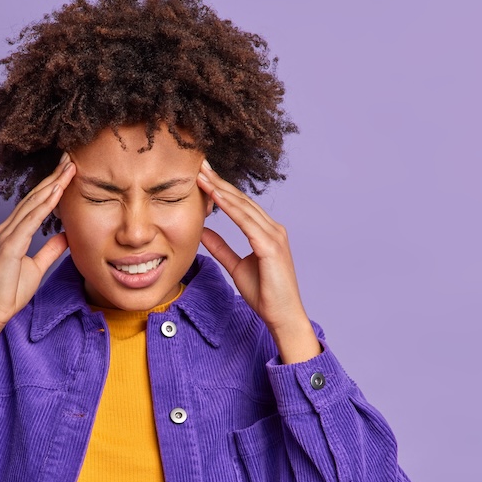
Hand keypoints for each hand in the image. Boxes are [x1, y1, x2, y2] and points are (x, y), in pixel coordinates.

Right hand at [0, 153, 75, 333]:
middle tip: (70, 158)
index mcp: (12, 232)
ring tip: (68, 168)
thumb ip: (49, 250)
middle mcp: (7, 228)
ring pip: (33, 203)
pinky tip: (57, 192)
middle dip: (53, 176)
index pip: (35, 203)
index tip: (67, 171)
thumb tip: (66, 236)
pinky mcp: (8, 246)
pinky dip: (44, 205)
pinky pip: (29, 221)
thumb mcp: (36, 268)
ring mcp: (5, 235)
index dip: (52, 186)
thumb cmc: (8, 293)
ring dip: (52, 184)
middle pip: (34, 197)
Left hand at [196, 159, 321, 362]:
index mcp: (266, 232)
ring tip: (202, 175)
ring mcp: (274, 236)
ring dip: (221, 190)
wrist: (282, 316)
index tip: (203, 176)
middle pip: (242, 200)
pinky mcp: (270, 246)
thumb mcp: (236, 267)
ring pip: (243, 207)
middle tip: (200, 164)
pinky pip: (246, 222)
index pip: (240, 206)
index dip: (221, 190)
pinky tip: (215, 197)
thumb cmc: (265, 294)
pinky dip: (229, 208)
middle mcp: (273, 229)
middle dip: (220, 182)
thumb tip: (203, 231)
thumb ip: (221, 248)